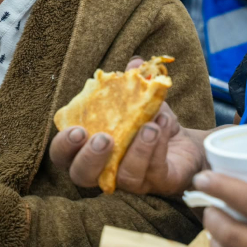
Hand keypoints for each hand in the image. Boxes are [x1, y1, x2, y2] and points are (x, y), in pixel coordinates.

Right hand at [49, 59, 206, 195]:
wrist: (183, 143)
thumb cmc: (147, 122)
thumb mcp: (138, 100)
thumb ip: (130, 83)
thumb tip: (135, 62)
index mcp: (87, 147)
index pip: (63, 154)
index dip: (65, 146)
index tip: (78, 130)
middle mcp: (103, 169)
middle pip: (81, 175)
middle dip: (90, 158)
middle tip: (105, 138)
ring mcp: (130, 180)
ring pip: (124, 178)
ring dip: (136, 150)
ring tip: (149, 127)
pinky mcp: (158, 184)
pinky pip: (154, 171)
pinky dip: (158, 147)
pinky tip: (163, 123)